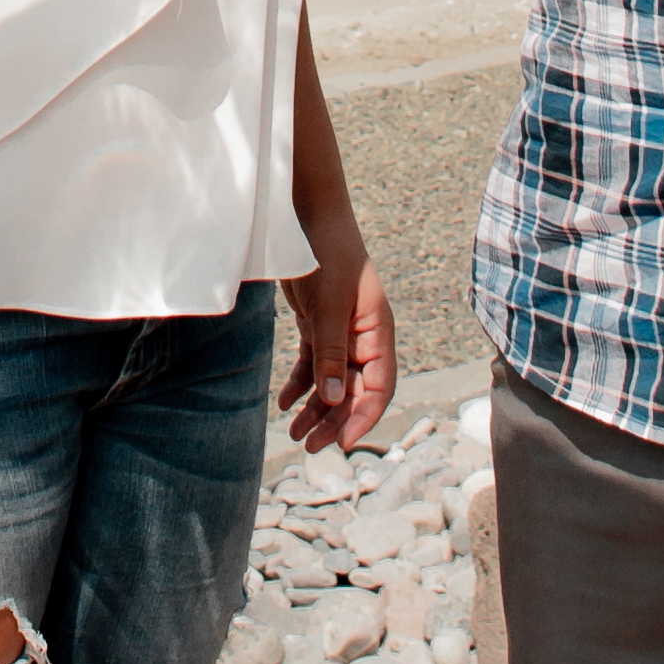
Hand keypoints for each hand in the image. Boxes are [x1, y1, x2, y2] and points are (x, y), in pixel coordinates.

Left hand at [280, 227, 395, 451]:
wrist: (306, 216)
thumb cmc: (327, 253)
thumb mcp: (330, 305)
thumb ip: (331, 351)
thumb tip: (333, 398)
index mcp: (376, 332)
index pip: (379, 386)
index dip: (363, 417)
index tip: (341, 442)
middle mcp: (362, 336)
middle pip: (353, 389)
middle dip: (333, 419)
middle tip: (310, 447)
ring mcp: (340, 331)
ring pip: (331, 381)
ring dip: (315, 408)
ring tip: (294, 433)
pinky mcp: (318, 325)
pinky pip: (312, 364)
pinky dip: (300, 384)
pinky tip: (284, 403)